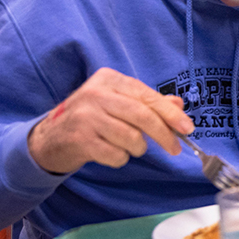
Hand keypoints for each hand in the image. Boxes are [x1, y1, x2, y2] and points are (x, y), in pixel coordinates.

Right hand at [28, 67, 195, 173]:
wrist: (51, 138)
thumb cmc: (92, 118)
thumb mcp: (118, 103)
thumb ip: (148, 102)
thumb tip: (178, 106)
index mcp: (109, 79)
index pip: (147, 96)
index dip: (170, 114)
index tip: (187, 128)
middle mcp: (96, 94)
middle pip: (142, 116)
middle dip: (164, 135)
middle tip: (175, 148)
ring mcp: (86, 116)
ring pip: (131, 138)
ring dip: (137, 149)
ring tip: (128, 146)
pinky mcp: (80, 139)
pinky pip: (116, 155)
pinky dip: (120, 158)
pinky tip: (109, 151)